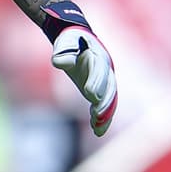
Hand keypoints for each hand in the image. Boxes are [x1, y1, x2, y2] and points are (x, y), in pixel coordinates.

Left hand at [43, 2, 116, 136]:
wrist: (79, 40)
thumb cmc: (70, 42)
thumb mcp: (64, 43)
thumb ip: (62, 53)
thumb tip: (61, 64)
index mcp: (98, 55)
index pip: (99, 70)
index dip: (96, 82)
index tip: (90, 95)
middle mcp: (106, 69)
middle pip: (109, 87)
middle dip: (105, 102)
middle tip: (97, 115)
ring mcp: (105, 80)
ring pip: (110, 99)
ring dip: (105, 114)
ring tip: (98, 129)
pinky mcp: (100, 90)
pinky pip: (104, 104)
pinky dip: (102, 117)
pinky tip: (97, 130)